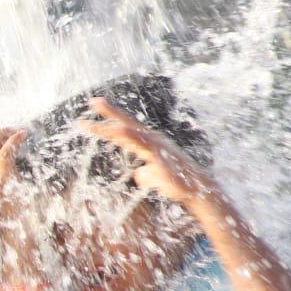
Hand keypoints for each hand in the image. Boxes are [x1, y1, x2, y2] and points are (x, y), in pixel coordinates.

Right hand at [0, 127, 45, 270]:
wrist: (20, 243)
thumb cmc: (22, 226)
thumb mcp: (17, 200)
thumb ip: (13, 186)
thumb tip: (19, 179)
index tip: (16, 136)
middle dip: (1, 131)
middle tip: (19, 131)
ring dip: (6, 132)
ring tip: (22, 133)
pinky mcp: (5, 181)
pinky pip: (4, 153)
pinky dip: (13, 140)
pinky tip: (25, 137)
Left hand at [76, 98, 211, 207]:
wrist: (196, 190)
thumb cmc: (175, 182)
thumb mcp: (154, 177)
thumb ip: (144, 173)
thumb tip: (139, 174)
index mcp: (148, 142)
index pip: (126, 126)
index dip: (111, 116)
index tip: (94, 104)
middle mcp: (152, 140)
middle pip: (128, 123)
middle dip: (111, 112)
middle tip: (93, 101)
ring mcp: (158, 148)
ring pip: (134, 134)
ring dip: (117, 129)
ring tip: (101, 124)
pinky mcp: (162, 159)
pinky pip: (146, 149)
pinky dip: (135, 142)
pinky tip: (123, 138)